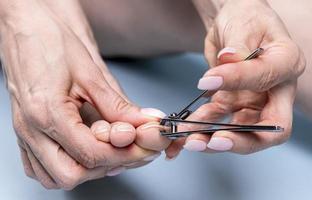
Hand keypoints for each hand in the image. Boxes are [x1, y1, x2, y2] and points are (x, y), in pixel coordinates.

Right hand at [1, 2, 163, 188]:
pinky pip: (41, 168)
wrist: (27, 29)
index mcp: (46, 112)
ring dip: (87, 169)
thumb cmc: (52, 42)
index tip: (142, 147)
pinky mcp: (25, 134)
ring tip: (108, 150)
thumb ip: (117, 105)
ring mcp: (24, 134)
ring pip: (54, 177)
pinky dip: (67, 166)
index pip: (90, 153)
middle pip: (70, 174)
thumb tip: (142, 123)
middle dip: (106, 166)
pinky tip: (84, 152)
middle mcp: (31, 129)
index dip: (123, 154)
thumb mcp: (91, 73)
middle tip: (128, 150)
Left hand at [166, 0, 305, 157]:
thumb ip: (238, 46)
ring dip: (213, 138)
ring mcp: (252, 99)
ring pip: (238, 130)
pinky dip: (200, 125)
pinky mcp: (231, 101)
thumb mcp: (244, 25)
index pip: (269, 82)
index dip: (240, 82)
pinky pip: (216, 118)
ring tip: (190, 141)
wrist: (233, 21)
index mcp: (285, 64)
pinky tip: (185, 129)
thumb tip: (228, 60)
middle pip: (267, 128)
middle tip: (214, 141)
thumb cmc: (247, 18)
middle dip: (240, 140)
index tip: (209, 79)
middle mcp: (273, 89)